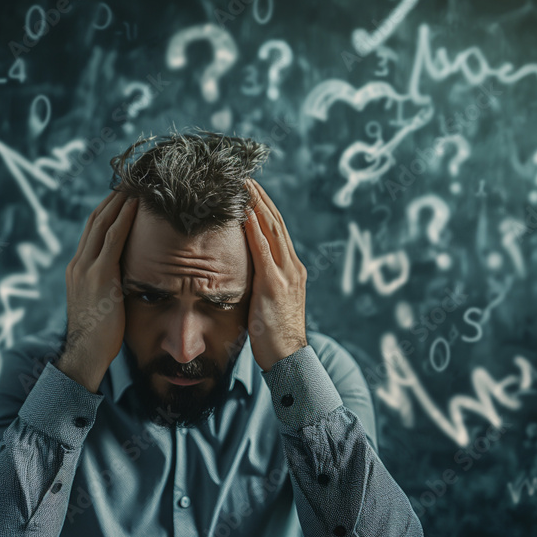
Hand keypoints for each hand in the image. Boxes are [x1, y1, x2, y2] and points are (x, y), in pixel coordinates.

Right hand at [58, 190, 137, 391]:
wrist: (87, 353)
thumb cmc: (100, 334)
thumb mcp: (101, 303)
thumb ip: (109, 285)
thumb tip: (127, 278)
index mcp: (77, 269)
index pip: (91, 230)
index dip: (106, 209)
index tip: (121, 194)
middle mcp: (78, 264)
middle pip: (95, 220)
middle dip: (112, 198)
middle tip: (129, 179)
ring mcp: (86, 268)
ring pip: (102, 224)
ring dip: (119, 201)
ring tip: (135, 184)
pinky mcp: (99, 276)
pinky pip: (113, 240)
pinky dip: (124, 219)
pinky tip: (136, 206)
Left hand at [243, 178, 307, 371]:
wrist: (288, 358)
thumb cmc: (274, 335)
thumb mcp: (268, 301)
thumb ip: (261, 282)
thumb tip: (244, 271)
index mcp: (292, 270)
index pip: (277, 231)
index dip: (265, 208)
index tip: (251, 190)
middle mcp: (292, 267)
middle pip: (276, 224)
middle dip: (261, 199)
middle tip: (246, 178)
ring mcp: (285, 275)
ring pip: (272, 231)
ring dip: (258, 206)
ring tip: (244, 187)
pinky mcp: (274, 286)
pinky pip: (263, 252)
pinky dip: (255, 231)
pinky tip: (246, 215)